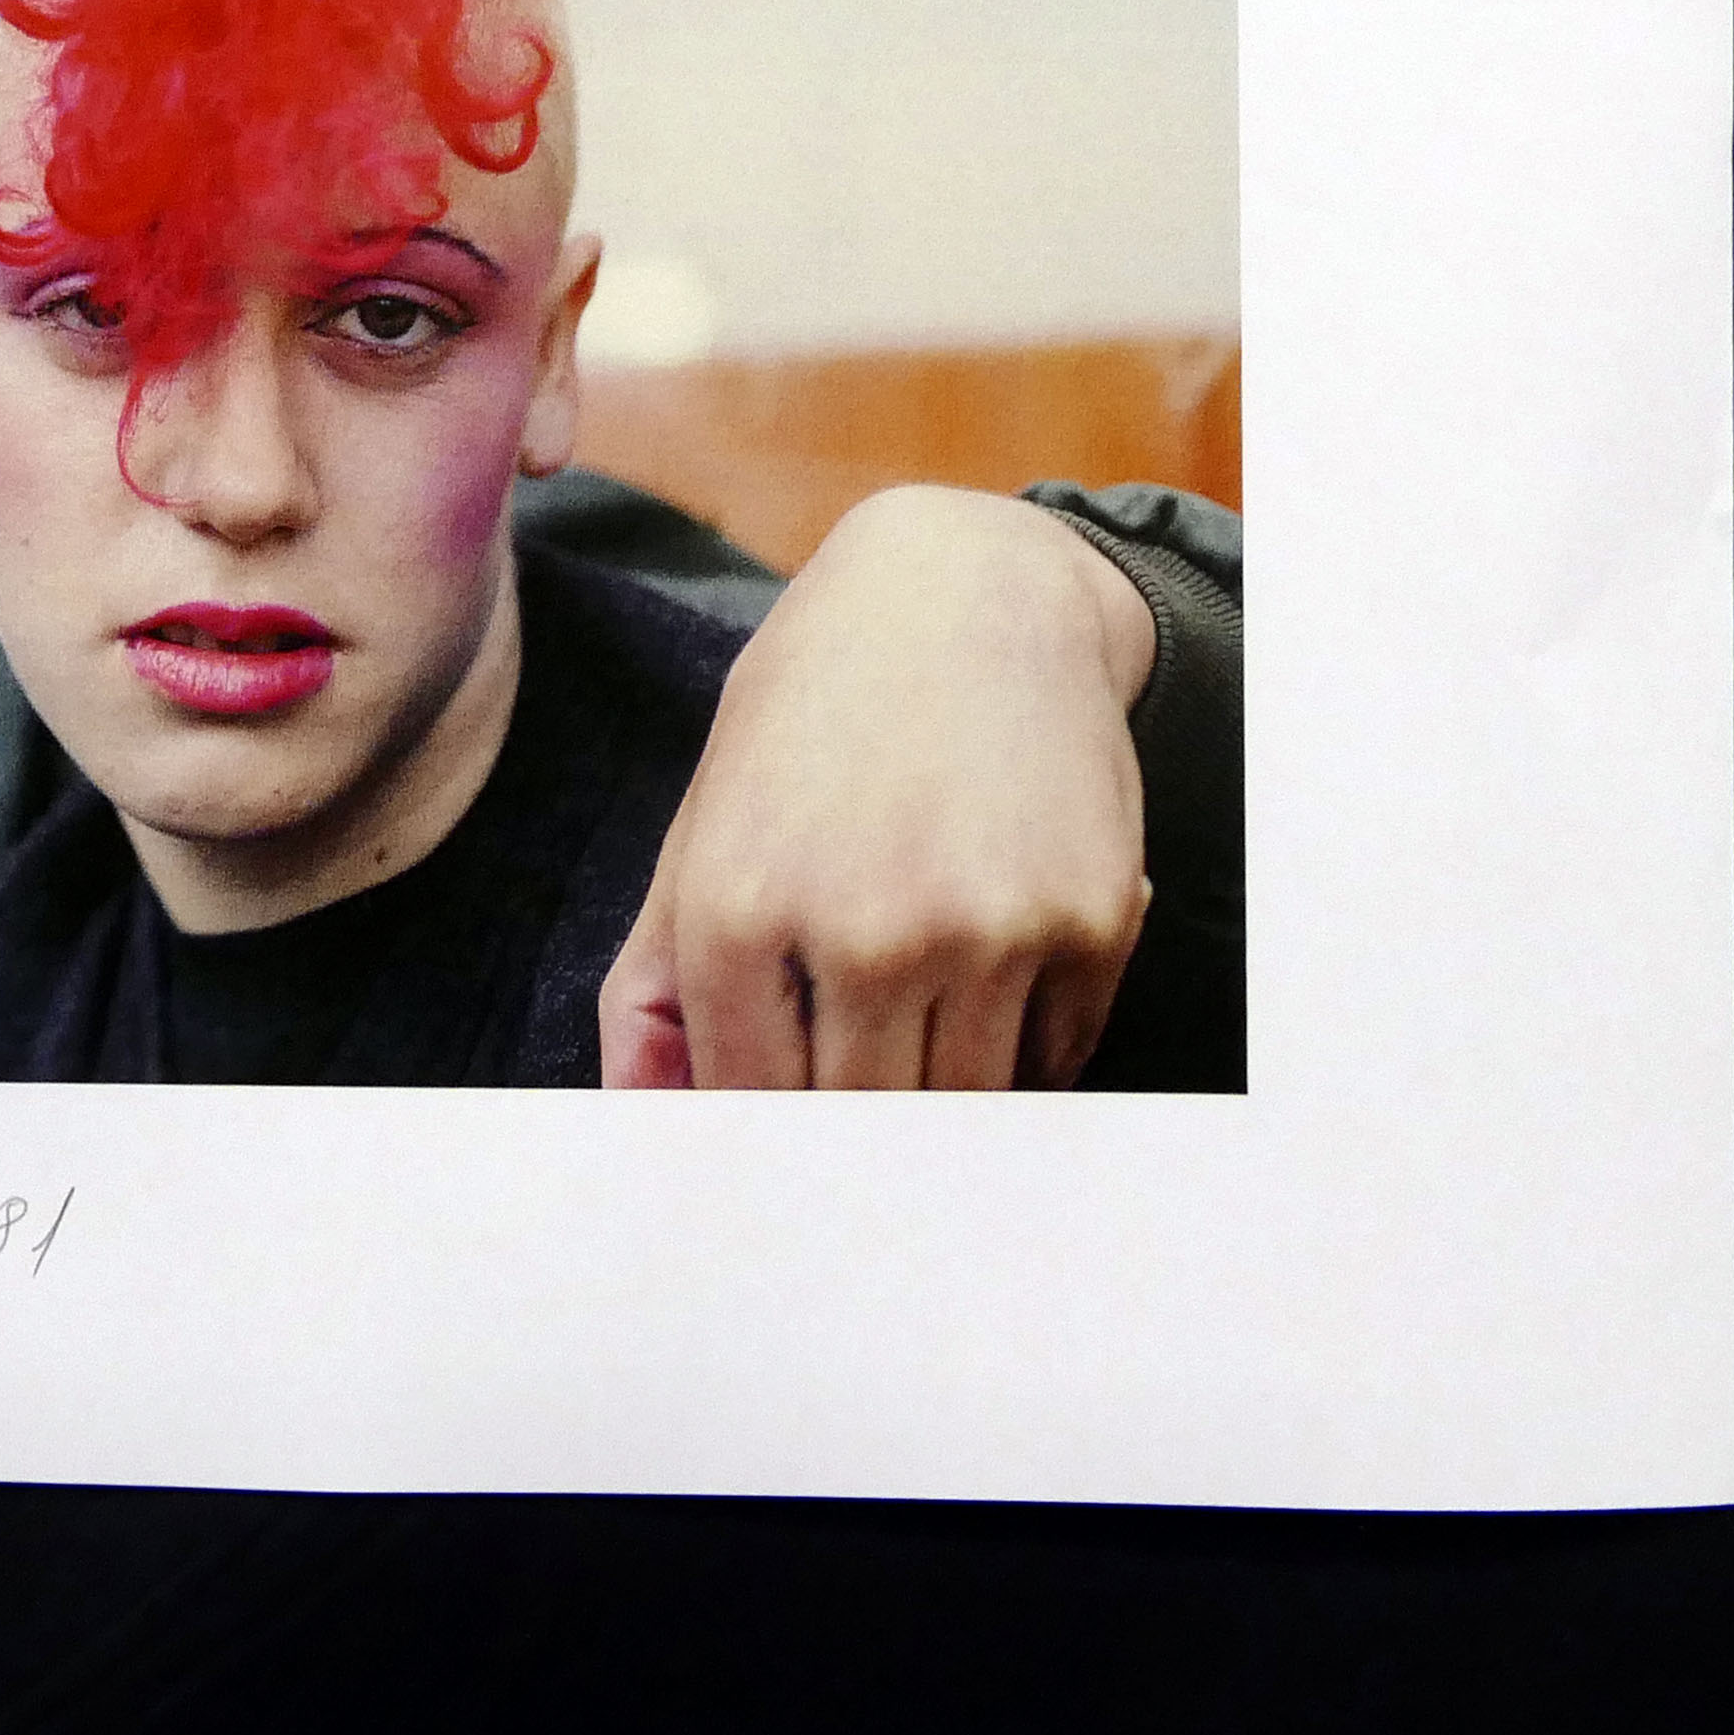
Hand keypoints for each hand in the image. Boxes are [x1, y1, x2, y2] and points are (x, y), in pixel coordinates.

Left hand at [599, 486, 1155, 1088]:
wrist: (968, 595)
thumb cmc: (813, 720)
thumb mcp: (704, 829)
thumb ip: (655, 984)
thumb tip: (643, 1111)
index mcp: (739, 911)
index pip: (750, 1110)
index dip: (767, 1139)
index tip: (782, 1136)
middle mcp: (864, 930)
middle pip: (862, 1125)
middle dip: (855, 1126)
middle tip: (859, 1080)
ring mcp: (987, 931)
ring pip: (966, 1110)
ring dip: (945, 1091)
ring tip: (926, 1013)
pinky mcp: (1090, 923)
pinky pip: (1057, 1064)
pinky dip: (1027, 1052)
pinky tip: (995, 973)